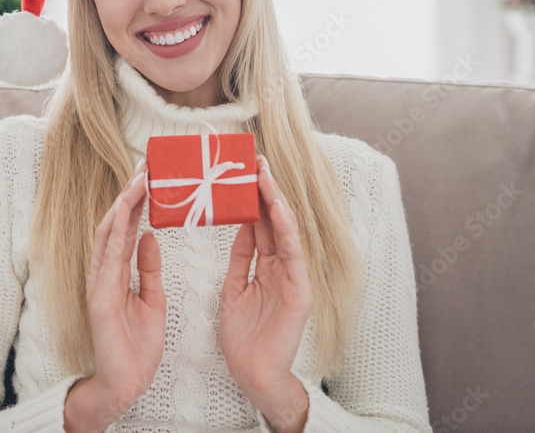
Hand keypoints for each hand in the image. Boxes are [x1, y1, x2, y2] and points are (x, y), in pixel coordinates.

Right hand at [84, 159, 165, 417]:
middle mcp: (104, 272)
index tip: (151, 176)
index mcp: (116, 272)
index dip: (136, 201)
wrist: (125, 383)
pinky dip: (116, 232)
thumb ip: (148, 268)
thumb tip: (150, 237)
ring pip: (108, 233)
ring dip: (123, 204)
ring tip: (139, 179)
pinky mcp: (100, 297)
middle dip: (129, 193)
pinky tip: (125, 212)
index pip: (125, 228)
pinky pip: (108, 258)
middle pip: (114, 223)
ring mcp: (99, 283)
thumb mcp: (151, 299)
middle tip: (146, 165)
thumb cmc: (136, 346)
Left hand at [219, 155, 313, 400]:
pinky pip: (292, 254)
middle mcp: (283, 267)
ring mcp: (293, 277)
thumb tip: (241, 227)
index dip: (252, 198)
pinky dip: (285, 230)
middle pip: (273, 221)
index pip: (260, 224)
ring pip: (285, 231)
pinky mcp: (300, 291)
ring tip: (264, 175)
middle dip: (264, 191)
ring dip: (275, 202)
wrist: (254, 374)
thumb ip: (240, 259)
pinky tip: (275, 209)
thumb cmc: (244, 337)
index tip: (242, 172)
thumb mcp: (234, 289)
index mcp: (267, 266)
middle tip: (255, 161)